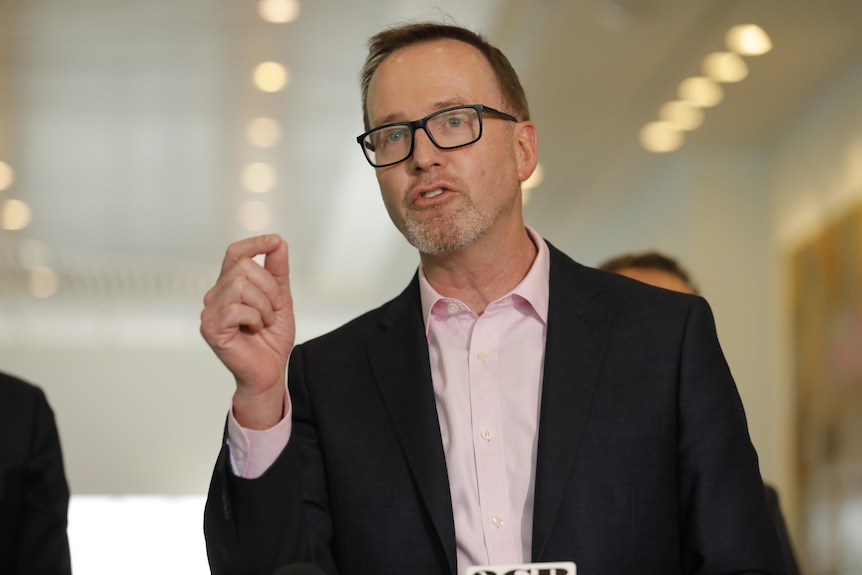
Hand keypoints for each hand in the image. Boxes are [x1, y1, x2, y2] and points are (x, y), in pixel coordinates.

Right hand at [200, 234, 293, 428]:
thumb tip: (278, 242)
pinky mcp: (210, 328)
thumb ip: (278, 271)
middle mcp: (215, 295)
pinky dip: (255, 318)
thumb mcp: (281, 298)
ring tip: (263, 322)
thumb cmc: (271, 339)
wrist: (270, 371)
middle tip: (273, 310)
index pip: (235, 253)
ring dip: (263, 306)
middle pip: (244, 267)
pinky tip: (253, 330)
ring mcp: (210, 311)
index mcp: (229, 286)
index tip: (275, 241)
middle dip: (269, 288)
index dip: (255, 243)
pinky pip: (237, 308)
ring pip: (241, 286)